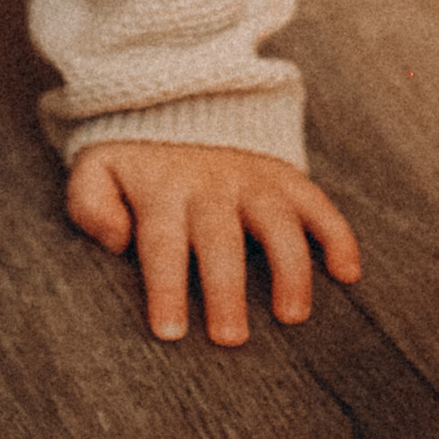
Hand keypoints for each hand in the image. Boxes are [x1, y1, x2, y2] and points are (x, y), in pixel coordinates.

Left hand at [67, 141, 361, 340]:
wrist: (179, 99)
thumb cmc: (135, 160)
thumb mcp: (97, 169)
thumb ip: (90, 203)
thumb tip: (115, 240)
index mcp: (162, 191)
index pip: (163, 243)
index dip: (166, 287)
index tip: (171, 332)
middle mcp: (210, 185)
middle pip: (220, 240)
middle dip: (225, 288)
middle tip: (230, 338)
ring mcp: (252, 179)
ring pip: (277, 222)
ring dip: (288, 268)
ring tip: (292, 316)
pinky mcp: (284, 177)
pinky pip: (317, 203)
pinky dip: (337, 234)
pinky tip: (348, 273)